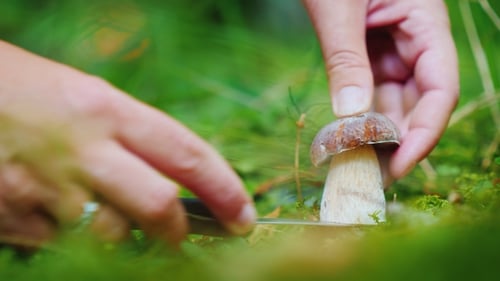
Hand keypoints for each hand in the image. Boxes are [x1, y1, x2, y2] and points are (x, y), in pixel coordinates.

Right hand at [0, 41, 255, 246]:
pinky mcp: (14, 217)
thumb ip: (134, 141)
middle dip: (177, 232)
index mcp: (109, 110)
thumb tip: (174, 185)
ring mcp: (47, 186)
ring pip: (109, 237)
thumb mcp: (91, 100)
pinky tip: (54, 209)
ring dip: (116, 235)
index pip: (187, 155)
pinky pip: (63, 245)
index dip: (225, 190)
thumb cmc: (32, 93)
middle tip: (180, 237)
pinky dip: (73, 238)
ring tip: (94, 209)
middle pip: (157, 207)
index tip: (244, 217)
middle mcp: (84, 148)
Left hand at [303, 0, 458, 181]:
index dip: (425, 131)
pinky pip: (369, 89)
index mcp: (424, 21)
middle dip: (397, 139)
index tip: (400, 164)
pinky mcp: (367, 50)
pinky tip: (347, 138)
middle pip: (417, 101)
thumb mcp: (338, 10)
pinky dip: (359, 114)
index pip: (440, 88)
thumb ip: (346, 59)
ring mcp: (390, 46)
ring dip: (376, 133)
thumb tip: (351, 116)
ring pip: (392, 100)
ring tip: (356, 165)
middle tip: (371, 176)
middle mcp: (413, 39)